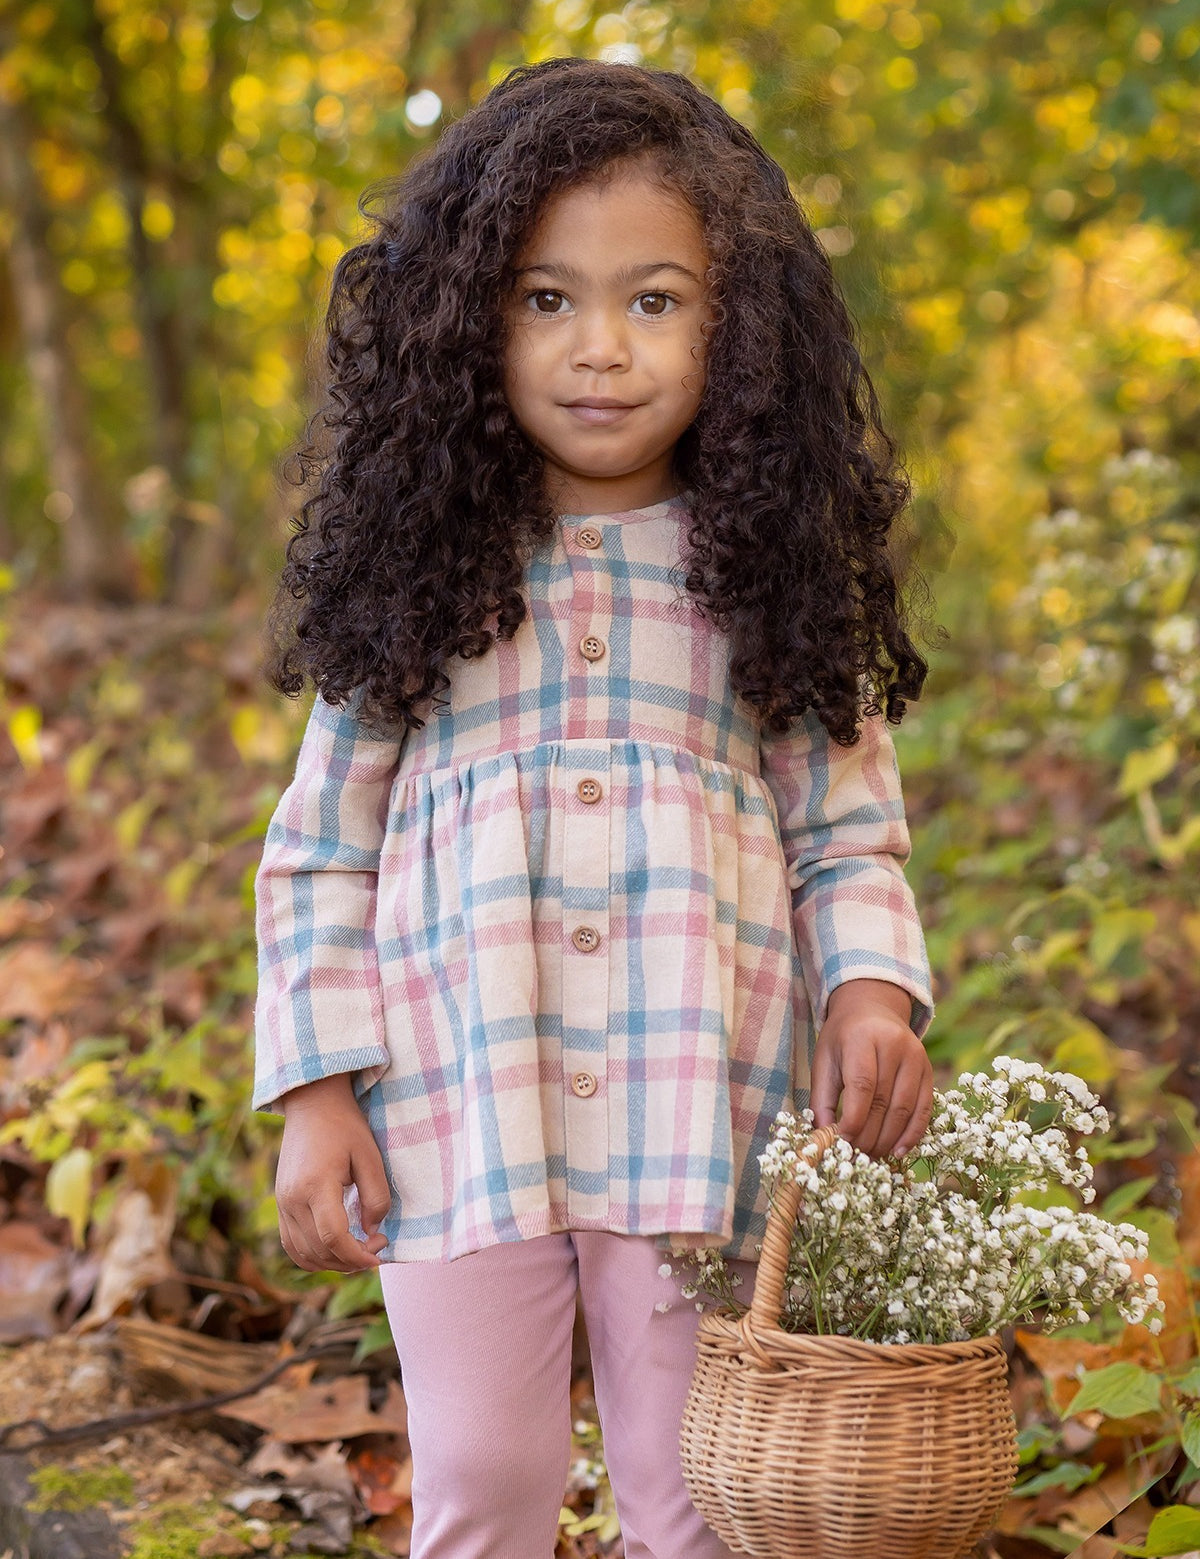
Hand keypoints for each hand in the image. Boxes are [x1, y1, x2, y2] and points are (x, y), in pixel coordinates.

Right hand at [275, 1074, 390, 1271]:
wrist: (312, 1105)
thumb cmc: (345, 1126)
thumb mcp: (369, 1156)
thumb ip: (375, 1197)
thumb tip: (372, 1232)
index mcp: (315, 1185)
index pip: (333, 1237)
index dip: (358, 1255)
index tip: (380, 1253)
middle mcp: (292, 1199)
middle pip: (319, 1251)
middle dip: (351, 1260)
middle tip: (377, 1245)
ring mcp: (282, 1204)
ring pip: (303, 1254)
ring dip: (333, 1263)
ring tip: (359, 1250)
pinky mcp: (280, 1205)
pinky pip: (292, 1245)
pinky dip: (314, 1256)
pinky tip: (337, 1249)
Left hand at [810, 979, 932, 1158]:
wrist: (873, 1009)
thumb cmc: (842, 1038)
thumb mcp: (824, 1059)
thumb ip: (822, 1098)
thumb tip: (823, 1137)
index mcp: (861, 1038)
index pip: (862, 1085)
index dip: (853, 1119)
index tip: (842, 1142)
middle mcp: (893, 1045)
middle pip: (884, 1101)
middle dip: (869, 1135)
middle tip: (855, 1157)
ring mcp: (916, 1057)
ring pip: (905, 1108)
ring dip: (888, 1139)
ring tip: (872, 1157)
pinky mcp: (928, 1070)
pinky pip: (924, 1108)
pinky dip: (912, 1134)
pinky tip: (898, 1151)